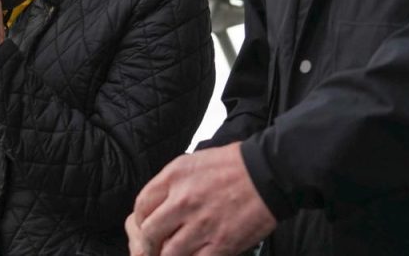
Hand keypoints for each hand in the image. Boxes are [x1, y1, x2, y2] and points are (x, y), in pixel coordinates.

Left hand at [127, 143, 276, 255]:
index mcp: (175, 177)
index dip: (140, 220)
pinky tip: (194, 255)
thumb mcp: (194, 161)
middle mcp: (183, 201)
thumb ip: (172, 182)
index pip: (141, 205)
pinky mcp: (220, 244)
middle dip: (149, 243)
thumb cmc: (235, 165)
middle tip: (156, 247)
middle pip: (149, 232)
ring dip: (167, 255)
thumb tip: (159, 204)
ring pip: (168, 253)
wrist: (269, 174)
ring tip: (173, 252)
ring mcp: (201, 225)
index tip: (146, 226)